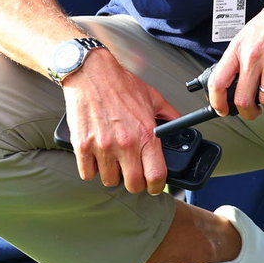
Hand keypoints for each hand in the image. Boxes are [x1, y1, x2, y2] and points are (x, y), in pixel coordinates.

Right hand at [60, 49, 181, 195]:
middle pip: (133, 185)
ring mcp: (102, 147)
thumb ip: (170, 116)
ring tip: (114, 162)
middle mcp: (125, 144)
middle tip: (133, 175)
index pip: (156, 175)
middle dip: (135, 183)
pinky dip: (92, 170)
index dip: (157, 186)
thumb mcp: (154, 99)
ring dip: (112, 175)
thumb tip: (181, 126)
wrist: (93, 75)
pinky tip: (97, 158)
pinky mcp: (82, 146)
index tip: (154, 187)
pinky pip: (87, 173)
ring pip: (109, 180)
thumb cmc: (122, 85)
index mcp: (146, 135)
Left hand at [209, 0, 263, 119]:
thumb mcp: (249, 33)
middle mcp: (254, 54)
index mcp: (239, 47)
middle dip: (249, 113)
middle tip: (254, 112)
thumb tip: (233, 83)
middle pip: (243, 99)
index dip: (217, 103)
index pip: (218, 82)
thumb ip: (241, 57)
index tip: (222, 110)